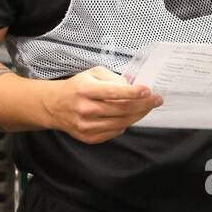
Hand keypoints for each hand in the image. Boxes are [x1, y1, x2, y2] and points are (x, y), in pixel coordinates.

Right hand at [43, 66, 162, 143]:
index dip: (133, 92)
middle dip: (143, 105)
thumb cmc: (77, 87)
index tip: (148, 91)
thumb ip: (113, 78)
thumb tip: (132, 86)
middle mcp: (85, 109)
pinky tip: (129, 117)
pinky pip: (114, 132)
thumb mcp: (92, 74)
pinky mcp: (89, 137)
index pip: (114, 92)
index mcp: (86, 90)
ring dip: (138, 115)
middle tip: (156, 100)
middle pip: (122, 110)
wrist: (54, 106)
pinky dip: (125, 124)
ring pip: (121, 123)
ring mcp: (86, 125)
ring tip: (147, 108)